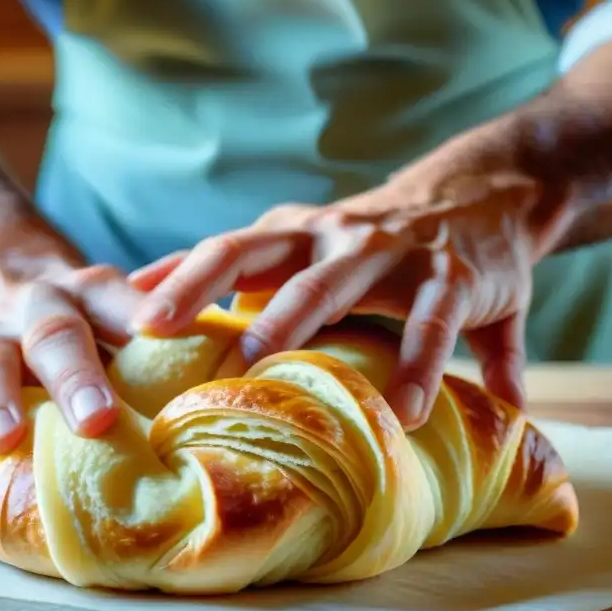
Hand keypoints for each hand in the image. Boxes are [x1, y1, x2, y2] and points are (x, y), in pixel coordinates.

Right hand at [0, 67, 146, 453]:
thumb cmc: (83, 313)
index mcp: (90, 290)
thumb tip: (239, 374)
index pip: (118, 299)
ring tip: (5, 441)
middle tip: (97, 419)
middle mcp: (37, 307)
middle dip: (75, 378)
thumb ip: (158, 335)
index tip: (158, 335)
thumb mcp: (113, 302)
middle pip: (56, 337)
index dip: (137, 315)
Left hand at [129, 134, 552, 429]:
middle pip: (259, 257)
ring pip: (334, 286)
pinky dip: (423, 369)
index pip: (225, 249)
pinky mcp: (452, 278)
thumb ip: (244, 276)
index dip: (176, 278)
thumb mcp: (309, 249)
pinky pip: (433, 326)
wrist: (484, 196)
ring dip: (297, 323)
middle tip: (162, 333)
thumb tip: (155, 299)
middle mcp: (334, 236)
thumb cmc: (373, 244)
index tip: (127, 318)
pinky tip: (409, 414)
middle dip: (206, 290)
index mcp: (296, 233)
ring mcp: (392, 252)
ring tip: (266, 372)